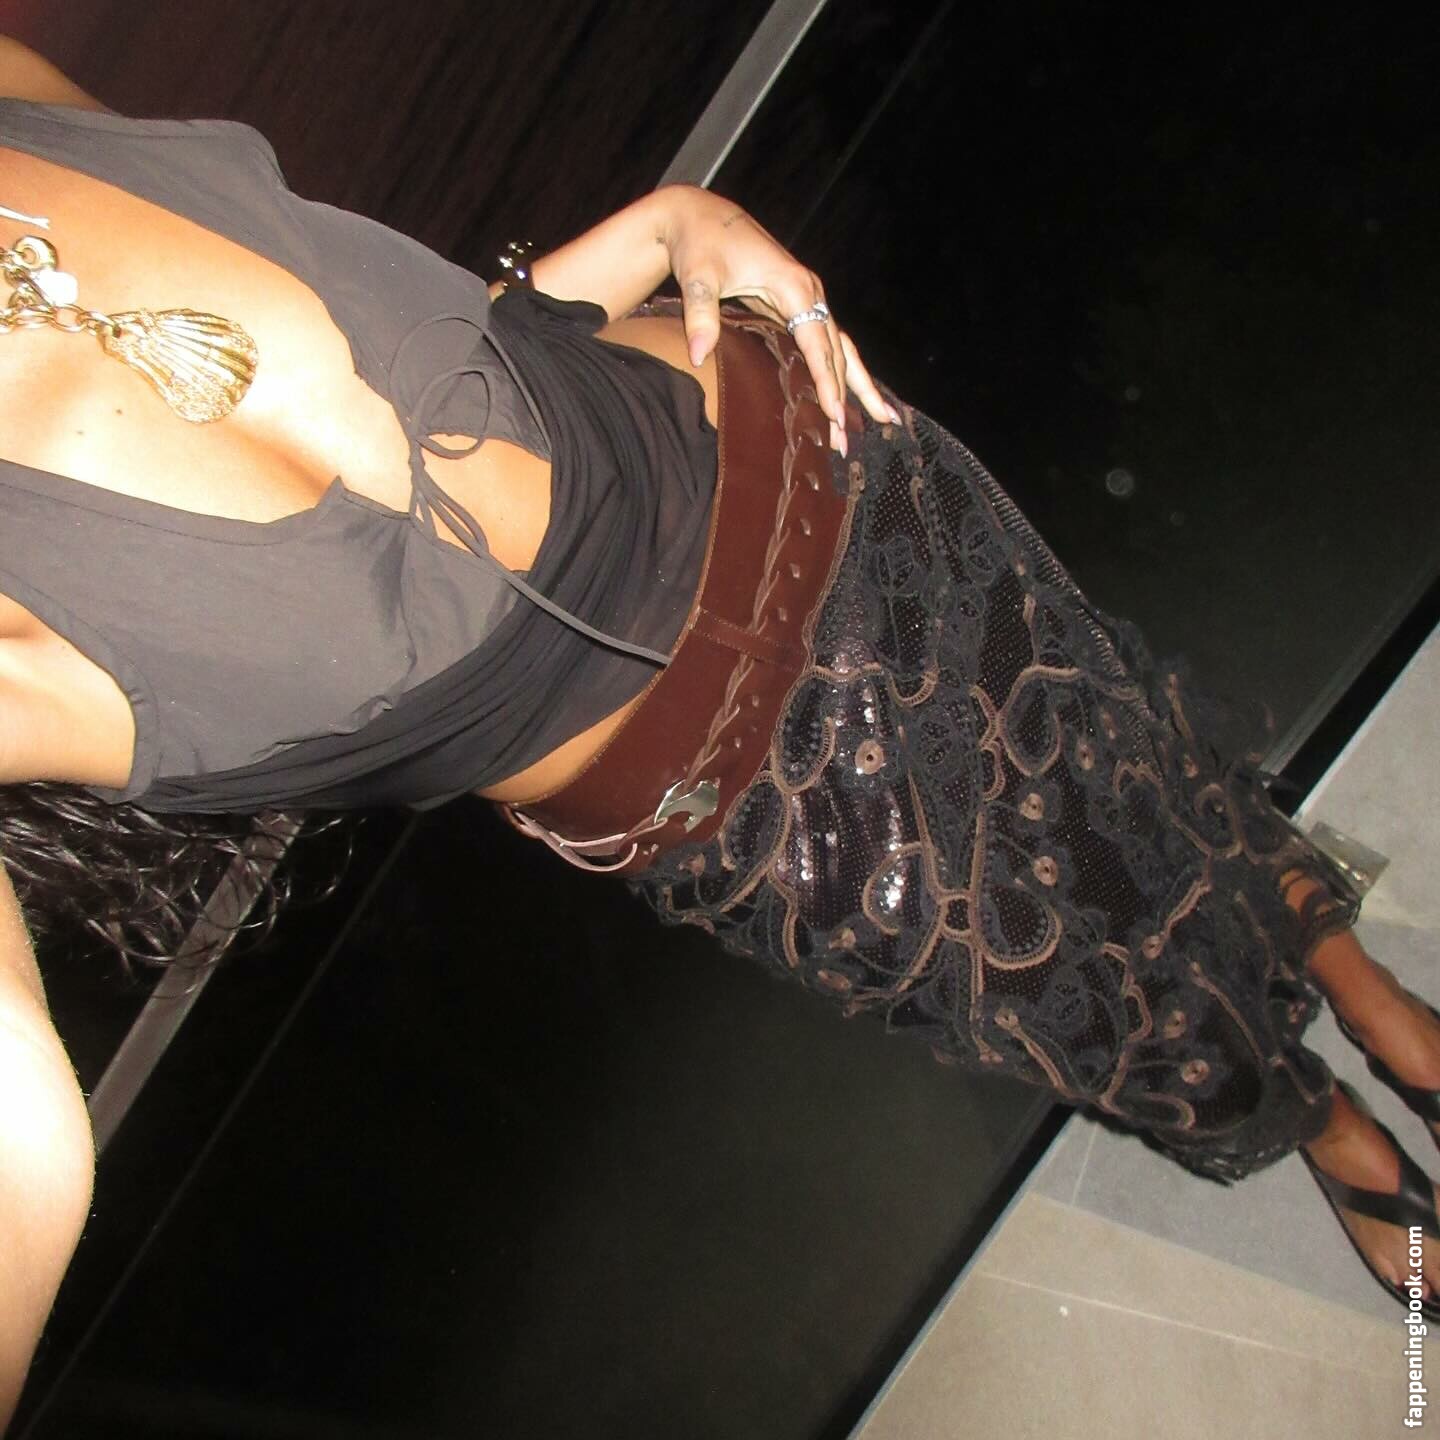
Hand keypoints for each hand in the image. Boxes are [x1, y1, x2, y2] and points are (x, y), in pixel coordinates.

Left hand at [659, 186, 899, 454]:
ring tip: (881, 420)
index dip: (826, 381)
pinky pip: (827, 344)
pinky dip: (841, 371)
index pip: (818, 343)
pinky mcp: (799, 306)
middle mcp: (810, 292)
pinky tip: (850, 396)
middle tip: (846, 440)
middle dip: (846, 396)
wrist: (698, 216)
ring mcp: (808, 299)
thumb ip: (700, 315)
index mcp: (795, 285)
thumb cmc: (699, 245)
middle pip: (838, 351)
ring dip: (856, 386)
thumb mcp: (697, 277)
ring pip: (842, 348)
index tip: (834, 415)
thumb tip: (698, 355)